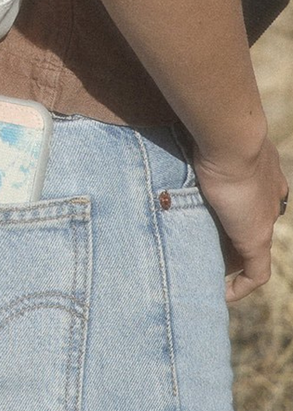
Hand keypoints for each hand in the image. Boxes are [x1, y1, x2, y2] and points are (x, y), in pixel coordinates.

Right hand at [194, 136, 288, 301]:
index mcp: (260, 172)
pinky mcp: (256, 238)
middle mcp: (267, 197)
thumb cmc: (209, 129)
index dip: (236, 209)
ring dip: (232, 258)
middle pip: (250, 223)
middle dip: (231, 235)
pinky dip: (241, 286)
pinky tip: (224, 295)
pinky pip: (256, 273)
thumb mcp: (197, 134)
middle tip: (204, 242)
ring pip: (251, 247)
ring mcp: (263, 218)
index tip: (216, 214)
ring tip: (206, 266)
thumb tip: (143, 115)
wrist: (231, 137)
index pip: (253, 198)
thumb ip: (182, 134)